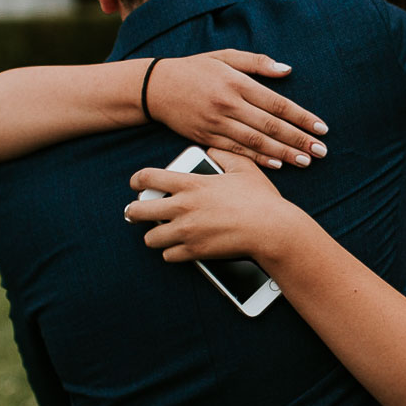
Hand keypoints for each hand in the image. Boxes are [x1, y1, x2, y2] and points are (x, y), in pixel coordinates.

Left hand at [126, 149, 316, 263]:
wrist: (271, 228)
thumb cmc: (260, 198)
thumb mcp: (243, 167)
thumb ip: (223, 155)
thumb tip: (211, 150)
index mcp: (191, 184)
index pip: (148, 177)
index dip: (137, 180)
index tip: (135, 184)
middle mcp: (182, 207)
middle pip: (138, 210)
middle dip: (133, 211)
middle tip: (135, 212)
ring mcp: (186, 231)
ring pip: (150, 238)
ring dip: (154, 235)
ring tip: (160, 233)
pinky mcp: (194, 252)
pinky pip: (168, 255)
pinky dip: (172, 252)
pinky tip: (178, 248)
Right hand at [147, 52, 328, 169]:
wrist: (155, 87)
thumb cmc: (195, 69)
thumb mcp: (225, 56)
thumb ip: (257, 62)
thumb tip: (286, 70)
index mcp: (237, 83)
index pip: (277, 103)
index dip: (302, 117)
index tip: (321, 128)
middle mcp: (229, 104)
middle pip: (271, 126)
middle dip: (299, 140)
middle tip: (321, 152)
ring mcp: (217, 123)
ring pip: (256, 142)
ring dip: (283, 153)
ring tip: (305, 161)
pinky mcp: (206, 138)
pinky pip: (236, 151)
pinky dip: (258, 159)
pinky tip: (276, 165)